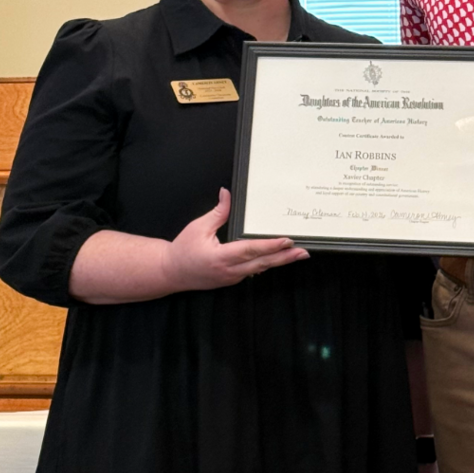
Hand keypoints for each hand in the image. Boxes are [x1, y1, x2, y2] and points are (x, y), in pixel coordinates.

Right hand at [161, 188, 308, 292]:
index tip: (287, 241)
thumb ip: (218, 212)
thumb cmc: (183, 250)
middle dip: (284, 258)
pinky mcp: (231, 279)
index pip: (251, 250)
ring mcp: (231, 277)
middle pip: (262, 263)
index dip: (271, 246)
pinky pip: (253, 271)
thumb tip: (227, 193)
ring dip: (279, 262)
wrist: (170, 272)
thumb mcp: (199, 227)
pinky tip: (279, 259)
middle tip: (303, 252)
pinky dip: (267, 264)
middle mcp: (228, 270)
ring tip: (297, 255)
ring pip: (260, 269)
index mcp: (220, 257)